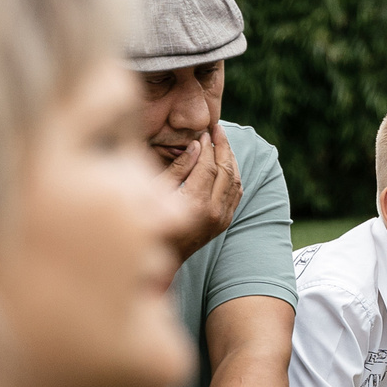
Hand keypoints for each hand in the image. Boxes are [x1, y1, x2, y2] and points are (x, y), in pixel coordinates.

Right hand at [163, 129, 242, 262]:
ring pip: (235, 181)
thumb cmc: (150, 222)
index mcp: (194, 203)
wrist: (160, 257)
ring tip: (223, 141)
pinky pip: (236, 193)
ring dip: (231, 158)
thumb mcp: (156, 192)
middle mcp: (212, 212)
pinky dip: (234, 175)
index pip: (208, 165)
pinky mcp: (224, 222)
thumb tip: (196, 146)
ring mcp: (221, 219)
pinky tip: (226, 163)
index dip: (207, 146)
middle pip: (226, 170)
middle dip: (223, 146)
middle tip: (218, 129)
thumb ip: (178, 168)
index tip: (203, 132)